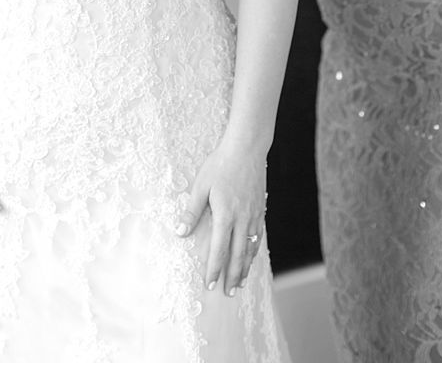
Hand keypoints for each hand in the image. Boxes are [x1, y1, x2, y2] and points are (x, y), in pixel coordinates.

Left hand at [176, 139, 267, 295]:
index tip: (209, 283)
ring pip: (250, 249)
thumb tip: (180, 231)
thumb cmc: (221, 165)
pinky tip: (250, 258)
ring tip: (240, 282)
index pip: (218, 249)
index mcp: (226, 215)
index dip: (214, 268)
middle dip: (232, 275)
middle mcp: (243, 219)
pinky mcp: (261, 211)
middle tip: (228, 292)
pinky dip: (254, 252)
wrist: (247, 150)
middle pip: (237, 255)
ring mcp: (254, 216)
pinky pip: (258, 238)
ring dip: (245, 267)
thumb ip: (191, 210)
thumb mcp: (201, 185)